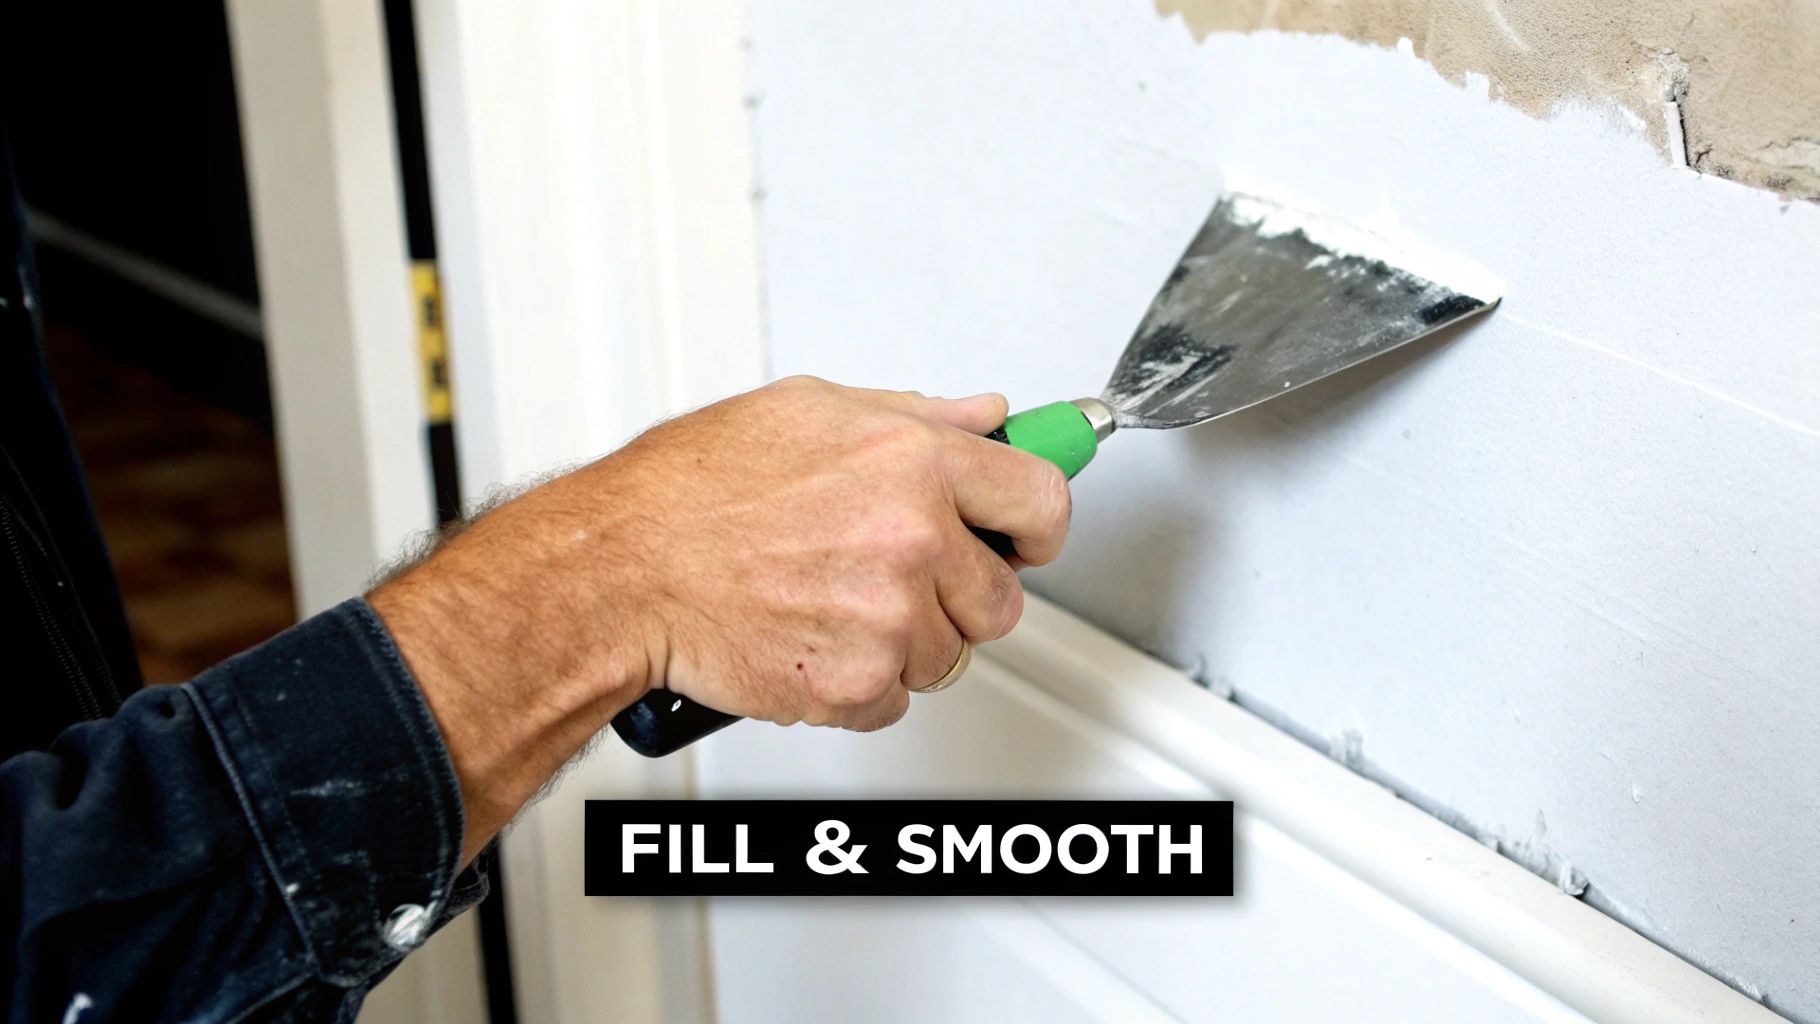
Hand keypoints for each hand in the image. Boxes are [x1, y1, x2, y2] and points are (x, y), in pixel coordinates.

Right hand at [371, 376, 1071, 860]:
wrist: (621, 571)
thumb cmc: (691, 491)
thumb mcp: (809, 410)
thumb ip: (916, 415)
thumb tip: (984, 417)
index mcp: (914, 461)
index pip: (1042, 499)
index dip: (1034, 525)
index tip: (1022, 535)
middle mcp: (913, 539)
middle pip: (1003, 598)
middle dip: (961, 594)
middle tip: (896, 574)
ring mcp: (888, 619)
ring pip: (947, 655)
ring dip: (903, 640)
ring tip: (830, 598)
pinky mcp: (854, 684)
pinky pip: (895, 699)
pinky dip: (858, 682)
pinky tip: (810, 635)